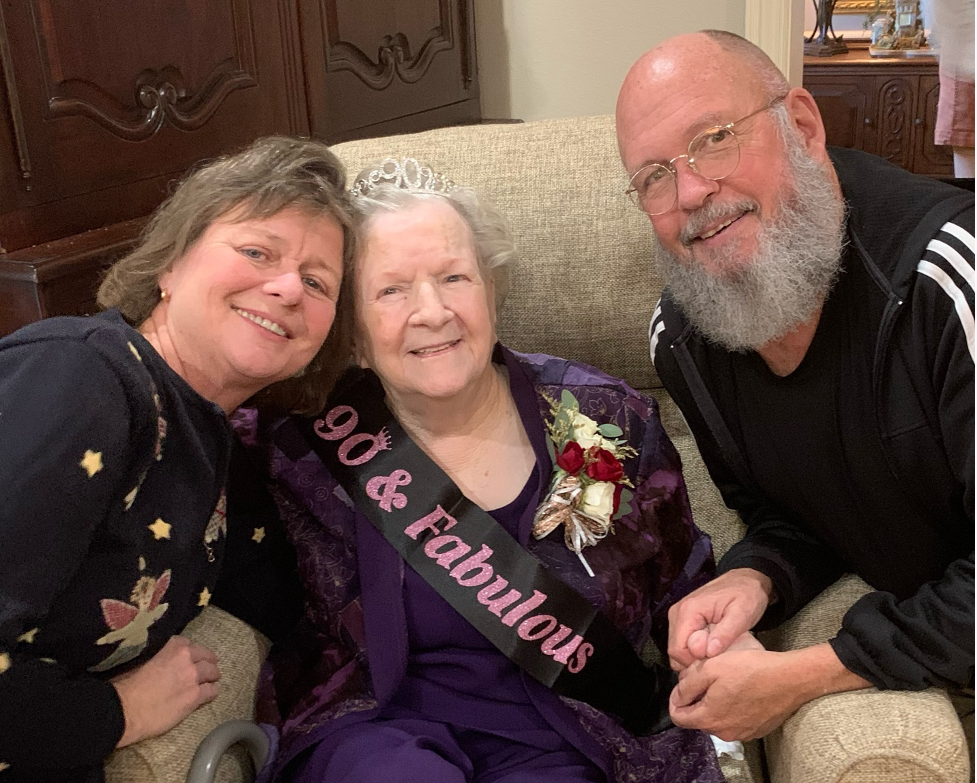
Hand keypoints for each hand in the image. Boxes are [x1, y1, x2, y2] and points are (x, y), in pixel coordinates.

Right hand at [111, 636, 220, 746]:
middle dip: (207, 661)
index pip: (188, 644)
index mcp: (171, 645)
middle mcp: (186, 657)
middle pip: (205, 656)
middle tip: (207, 667)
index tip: (188, 657)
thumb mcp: (138, 658)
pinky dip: (211, 692)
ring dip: (211, 676)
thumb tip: (156, 656)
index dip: (189, 652)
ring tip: (211, 680)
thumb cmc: (124, 685)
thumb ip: (154, 653)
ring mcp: (192, 676)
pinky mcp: (195, 696)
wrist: (124, 709)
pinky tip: (209, 695)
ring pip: (212, 672)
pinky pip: (212, 691)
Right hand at [667, 568, 772, 670]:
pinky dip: (696, 649)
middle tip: (719, 654)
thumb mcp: (742, 614)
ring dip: (696, 655)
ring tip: (718, 648)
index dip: (696, 661)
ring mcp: (678, 615)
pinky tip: (713, 644)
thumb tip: (708, 652)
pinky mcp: (683, 619)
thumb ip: (725, 634)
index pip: (677, 650)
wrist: (745, 579)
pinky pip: (683, 643)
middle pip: (674, 651)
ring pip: (678, 648)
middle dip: (695, 660)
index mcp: (688, 610)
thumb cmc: (746, 594)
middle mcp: (677, 612)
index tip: (717, 658)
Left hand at [669, 643, 871, 741]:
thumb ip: (688, 684)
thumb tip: (678, 696)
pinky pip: (735, 720)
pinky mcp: (756, 730)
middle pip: (698, 718)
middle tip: (704, 677)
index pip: (679, 717)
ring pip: (717, 719)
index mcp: (710, 718)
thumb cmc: (751, 669)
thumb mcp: (710, 668)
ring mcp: (742, 733)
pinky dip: (732, 708)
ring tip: (724, 682)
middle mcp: (725, 732)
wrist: (789, 678)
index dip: (675, 699)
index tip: (682, 686)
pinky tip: (740, 690)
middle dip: (696, 699)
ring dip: (714, 703)